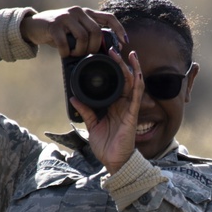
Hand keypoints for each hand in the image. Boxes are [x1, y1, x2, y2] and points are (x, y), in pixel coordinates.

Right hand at [21, 5, 127, 54]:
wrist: (33, 26)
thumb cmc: (57, 32)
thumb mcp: (75, 30)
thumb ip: (88, 34)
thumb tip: (108, 49)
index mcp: (86, 13)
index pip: (109, 17)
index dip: (119, 30)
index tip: (124, 43)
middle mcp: (78, 12)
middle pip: (96, 31)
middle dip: (94, 48)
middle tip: (87, 56)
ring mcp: (66, 17)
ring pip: (83, 37)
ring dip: (80, 51)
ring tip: (74, 54)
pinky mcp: (54, 24)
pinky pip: (65, 42)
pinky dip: (66, 52)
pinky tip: (63, 54)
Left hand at [74, 46, 144, 172]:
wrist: (113, 161)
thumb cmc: (106, 146)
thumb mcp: (92, 125)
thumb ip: (85, 110)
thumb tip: (74, 98)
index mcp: (114, 105)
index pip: (116, 83)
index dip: (113, 69)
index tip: (106, 56)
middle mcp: (123, 104)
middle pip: (125, 78)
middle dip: (121, 63)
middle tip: (113, 49)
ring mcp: (129, 108)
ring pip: (133, 83)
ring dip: (132, 67)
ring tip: (129, 53)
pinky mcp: (132, 114)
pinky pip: (137, 96)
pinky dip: (138, 83)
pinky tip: (137, 72)